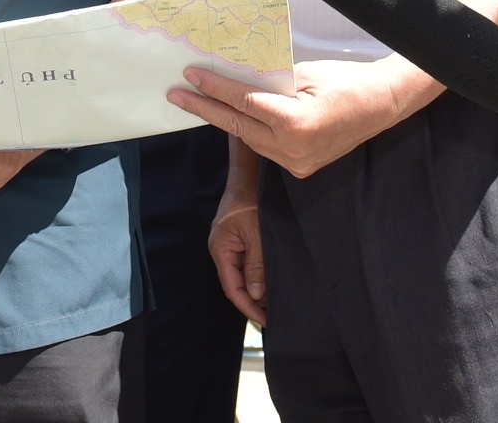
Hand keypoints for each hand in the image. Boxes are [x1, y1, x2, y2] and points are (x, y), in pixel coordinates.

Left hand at [170, 60, 432, 178]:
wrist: (381, 105)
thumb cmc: (347, 82)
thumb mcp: (304, 73)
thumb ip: (269, 80)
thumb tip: (234, 77)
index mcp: (295, 123)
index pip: (243, 103)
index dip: (215, 88)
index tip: (191, 76)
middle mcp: (293, 150)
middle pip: (238, 126)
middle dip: (205, 108)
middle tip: (177, 94)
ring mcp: (297, 163)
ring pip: (249, 139)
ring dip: (224, 120)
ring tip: (199, 101)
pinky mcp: (300, 167)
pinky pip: (264, 147)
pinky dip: (248, 130)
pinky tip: (232, 116)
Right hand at [207, 183, 265, 327]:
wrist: (249, 176)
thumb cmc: (250, 201)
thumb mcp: (257, 235)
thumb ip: (256, 265)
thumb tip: (257, 295)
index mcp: (221, 249)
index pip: (232, 288)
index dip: (248, 307)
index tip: (265, 320)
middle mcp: (221, 249)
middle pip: (236, 283)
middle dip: (254, 300)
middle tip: (275, 314)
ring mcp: (229, 244)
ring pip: (242, 274)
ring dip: (257, 287)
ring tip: (276, 301)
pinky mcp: (237, 239)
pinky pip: (245, 263)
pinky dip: (258, 274)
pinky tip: (271, 280)